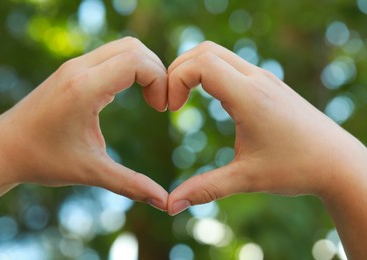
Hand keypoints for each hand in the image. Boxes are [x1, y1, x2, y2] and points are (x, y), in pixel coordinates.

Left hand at [0, 37, 168, 211]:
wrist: (3, 149)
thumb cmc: (43, 160)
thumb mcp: (91, 172)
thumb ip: (131, 184)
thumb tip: (165, 202)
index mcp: (84, 88)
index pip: (137, 61)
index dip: (160, 80)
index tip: (161, 109)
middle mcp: (79, 69)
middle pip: (134, 47)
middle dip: (157, 71)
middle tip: (159, 103)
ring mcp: (74, 66)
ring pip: (123, 47)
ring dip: (144, 68)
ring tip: (150, 98)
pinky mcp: (72, 70)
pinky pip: (111, 55)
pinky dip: (130, 68)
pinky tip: (130, 93)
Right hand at [167, 41, 365, 214]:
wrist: (338, 162)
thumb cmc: (297, 169)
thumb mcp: (246, 179)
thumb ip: (205, 189)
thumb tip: (171, 205)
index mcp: (250, 97)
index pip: (201, 64)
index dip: (176, 80)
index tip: (172, 109)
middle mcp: (257, 79)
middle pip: (205, 50)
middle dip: (178, 70)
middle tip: (171, 101)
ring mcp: (264, 78)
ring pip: (218, 53)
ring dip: (194, 69)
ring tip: (183, 98)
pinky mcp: (267, 83)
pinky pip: (231, 64)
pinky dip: (210, 73)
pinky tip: (209, 98)